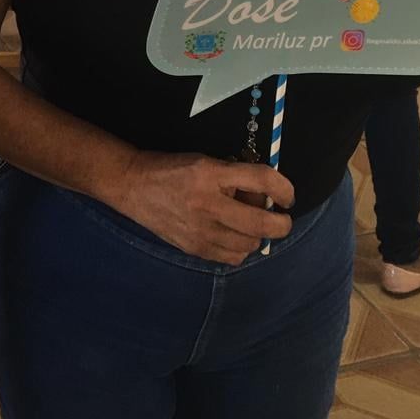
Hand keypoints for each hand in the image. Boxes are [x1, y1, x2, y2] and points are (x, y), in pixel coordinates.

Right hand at [114, 151, 294, 264]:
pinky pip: (232, 257)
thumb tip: (264, 193)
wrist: (132, 184)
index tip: (287, 195)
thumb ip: (234, 176)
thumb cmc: (171, 168)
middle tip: (282, 217)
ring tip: (249, 225)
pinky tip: (233, 236)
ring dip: (258, 235)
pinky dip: (240, 248)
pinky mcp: (194, 248)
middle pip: (261, 223)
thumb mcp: (204, 161)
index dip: (284, 188)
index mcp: (210, 174)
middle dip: (281, 223)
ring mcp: (200, 231)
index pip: (261, 180)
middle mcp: (207, 204)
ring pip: (249, 244)